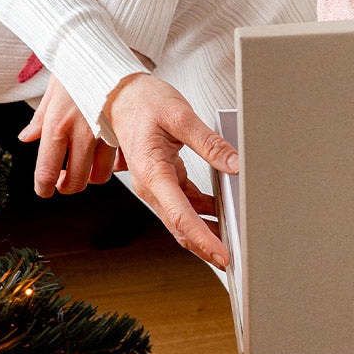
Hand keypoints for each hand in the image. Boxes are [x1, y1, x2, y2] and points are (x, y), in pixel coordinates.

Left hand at [19, 72, 118, 196]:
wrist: (103, 47)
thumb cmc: (75, 67)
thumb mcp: (51, 93)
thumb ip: (39, 120)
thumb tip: (26, 138)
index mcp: (57, 125)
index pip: (47, 172)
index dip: (44, 188)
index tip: (45, 190)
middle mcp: (81, 132)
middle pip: (76, 181)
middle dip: (68, 186)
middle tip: (65, 180)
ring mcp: (105, 132)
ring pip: (100, 175)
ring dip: (92, 176)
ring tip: (87, 165)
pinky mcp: (124, 129)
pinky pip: (120, 161)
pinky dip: (113, 164)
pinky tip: (107, 154)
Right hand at [104, 71, 239, 270]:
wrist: (119, 95)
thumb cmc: (143, 101)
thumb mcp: (180, 115)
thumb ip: (209, 143)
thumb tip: (234, 164)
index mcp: (152, 172)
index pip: (180, 215)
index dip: (202, 238)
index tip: (221, 254)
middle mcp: (150, 185)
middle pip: (180, 226)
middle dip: (206, 246)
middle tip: (234, 258)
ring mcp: (155, 184)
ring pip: (181, 219)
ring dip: (204, 231)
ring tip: (233, 239)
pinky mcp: (162, 178)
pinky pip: (183, 204)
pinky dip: (201, 212)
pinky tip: (221, 212)